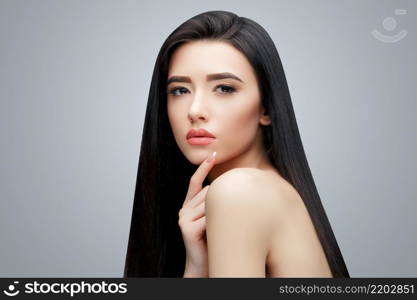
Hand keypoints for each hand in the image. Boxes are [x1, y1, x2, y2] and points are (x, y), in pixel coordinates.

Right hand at [178, 151, 216, 277]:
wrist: (205, 266)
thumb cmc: (214, 241)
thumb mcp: (213, 219)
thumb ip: (214, 204)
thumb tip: (228, 185)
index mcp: (187, 207)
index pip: (195, 183)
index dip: (203, 169)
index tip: (212, 155)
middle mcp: (183, 210)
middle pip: (208, 193)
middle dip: (220, 201)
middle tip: (227, 217)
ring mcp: (183, 219)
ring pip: (210, 203)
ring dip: (220, 213)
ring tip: (222, 228)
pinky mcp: (188, 229)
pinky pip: (210, 217)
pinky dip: (219, 222)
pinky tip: (218, 232)